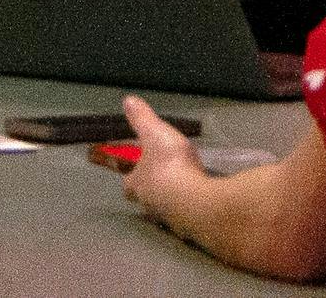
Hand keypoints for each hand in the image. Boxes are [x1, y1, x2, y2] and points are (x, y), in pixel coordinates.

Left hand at [119, 94, 208, 225]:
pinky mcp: (188, 223)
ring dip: (171, 194)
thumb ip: (142, 119)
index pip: (127, 183)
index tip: (137, 166)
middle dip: (152, 186)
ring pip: (165, 204)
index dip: (131, 174)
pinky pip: (184, 211)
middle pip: (145, 196)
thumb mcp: (154, 134)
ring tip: (184, 181)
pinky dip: (188, 202)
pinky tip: (198, 194)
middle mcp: (149, 204)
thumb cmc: (169, 165)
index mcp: (136, 184)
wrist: (197, 202)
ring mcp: (168, 216)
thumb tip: (127, 101)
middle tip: (163, 173)